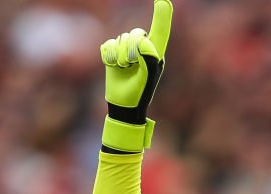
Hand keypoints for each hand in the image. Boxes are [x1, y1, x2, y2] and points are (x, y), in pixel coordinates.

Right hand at [100, 0, 172, 151]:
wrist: (124, 106)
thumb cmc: (140, 93)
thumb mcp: (148, 78)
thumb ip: (149, 58)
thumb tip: (143, 42)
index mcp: (155, 52)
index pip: (160, 31)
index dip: (161, 14)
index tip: (163, 0)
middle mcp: (142, 47)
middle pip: (134, 34)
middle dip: (131, 51)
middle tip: (131, 67)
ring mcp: (126, 49)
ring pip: (120, 39)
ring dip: (120, 57)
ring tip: (124, 70)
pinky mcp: (112, 52)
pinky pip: (107, 45)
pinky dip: (108, 57)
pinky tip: (113, 67)